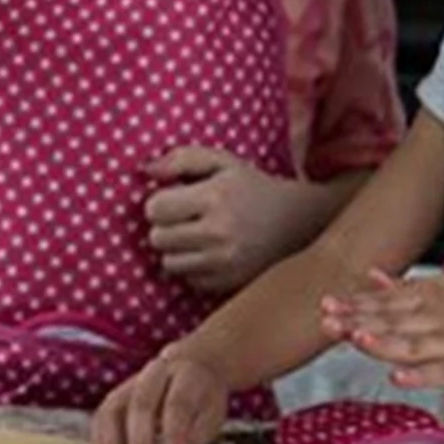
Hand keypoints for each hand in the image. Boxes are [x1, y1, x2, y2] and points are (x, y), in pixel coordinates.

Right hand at [90, 345, 229, 443]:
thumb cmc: (203, 399)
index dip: (175, 436)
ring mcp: (131, 382)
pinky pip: (101, 418)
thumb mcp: (211, 415)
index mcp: (186, 373)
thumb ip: (195, 439)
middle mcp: (155, 372)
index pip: (177, 403)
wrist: (193, 366)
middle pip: (142, 405)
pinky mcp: (116, 395)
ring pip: (113, 411)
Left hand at [144, 147, 318, 295]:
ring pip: (168, 263)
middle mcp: (218, 233)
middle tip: (185, 217)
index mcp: (215, 197)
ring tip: (197, 235)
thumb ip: (181, 159)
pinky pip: (187, 280)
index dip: (160, 201)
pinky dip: (193, 268)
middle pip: (157, 238)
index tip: (175, 198)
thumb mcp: (222, 162)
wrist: (297, 223)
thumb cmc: (251, 188)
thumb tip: (146, 170)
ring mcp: (224, 263)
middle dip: (165, 226)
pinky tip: (210, 253)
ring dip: (176, 250)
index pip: (155, 208)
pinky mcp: (227, 284)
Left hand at [320, 269, 443, 390]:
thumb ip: (405, 286)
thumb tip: (369, 276)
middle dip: (358, 322)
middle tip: (325, 321)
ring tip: (356, 341)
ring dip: (384, 343)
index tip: (323, 306)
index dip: (355, 306)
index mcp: (430, 298)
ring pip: (415, 344)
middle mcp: (439, 317)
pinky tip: (398, 377)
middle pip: (393, 321)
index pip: (386, 303)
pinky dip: (421, 374)